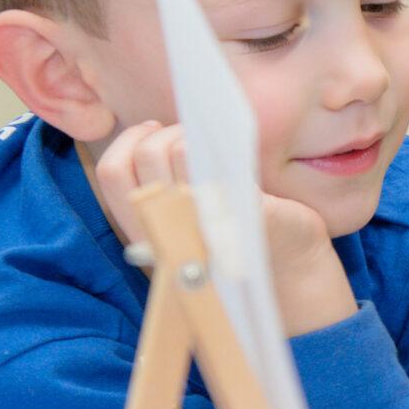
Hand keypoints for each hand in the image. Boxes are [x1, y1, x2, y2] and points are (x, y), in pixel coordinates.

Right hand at [97, 121, 350, 332]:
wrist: (295, 279)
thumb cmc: (239, 241)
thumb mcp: (193, 217)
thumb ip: (169, 186)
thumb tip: (156, 133)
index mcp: (148, 232)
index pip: (113, 175)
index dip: (126, 143)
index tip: (150, 129)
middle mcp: (170, 232)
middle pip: (147, 156)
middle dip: (163, 133)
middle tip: (186, 134)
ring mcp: (209, 224)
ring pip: (180, 153)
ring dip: (192, 135)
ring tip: (208, 142)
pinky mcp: (251, 218)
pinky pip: (225, 170)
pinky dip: (223, 150)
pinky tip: (232, 155)